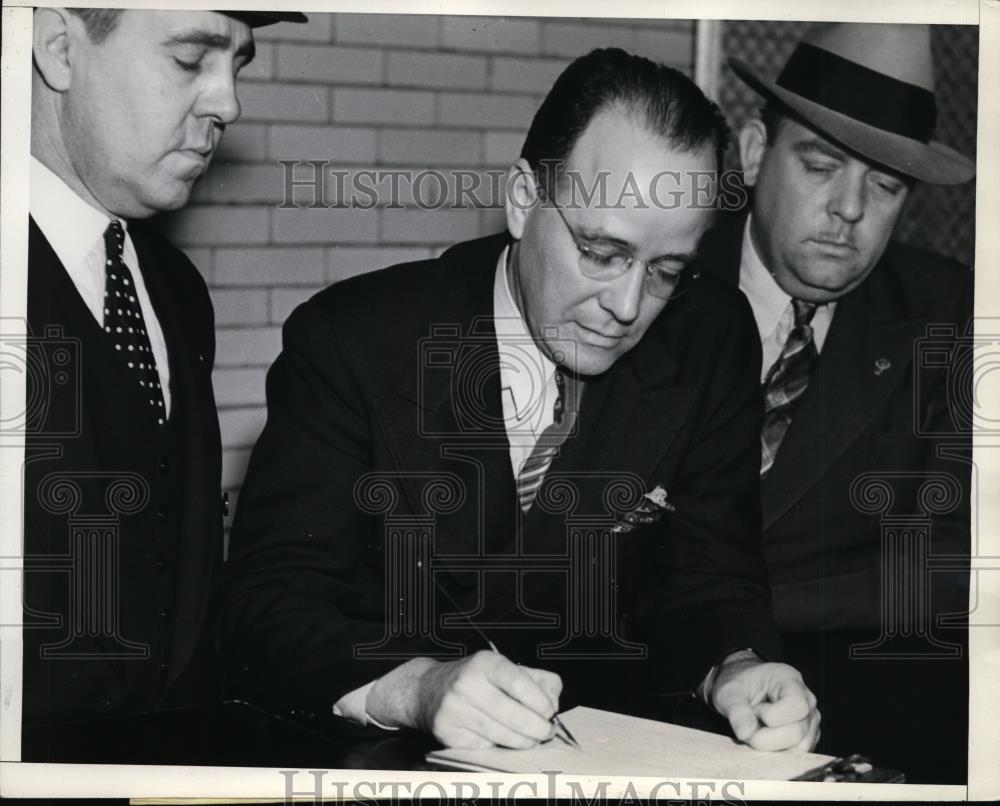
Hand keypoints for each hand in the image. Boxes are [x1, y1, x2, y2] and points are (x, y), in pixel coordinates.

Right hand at [367, 650, 561, 748]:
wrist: (426, 690)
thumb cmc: (474, 679)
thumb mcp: (502, 668)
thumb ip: (535, 679)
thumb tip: (553, 700)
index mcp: (485, 663)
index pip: (519, 682)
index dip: (540, 701)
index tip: (550, 712)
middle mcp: (467, 683)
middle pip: (512, 714)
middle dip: (536, 728)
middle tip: (546, 732)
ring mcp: (454, 709)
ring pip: (500, 735)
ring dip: (523, 741)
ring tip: (531, 739)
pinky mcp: (447, 733)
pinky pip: (484, 746)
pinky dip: (499, 746)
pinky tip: (503, 740)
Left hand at [708, 652, 819, 751]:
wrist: (743, 689)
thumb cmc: (739, 686)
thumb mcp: (729, 691)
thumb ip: (736, 711)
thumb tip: (746, 734)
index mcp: (789, 679)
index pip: (797, 706)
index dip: (774, 717)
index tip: (755, 712)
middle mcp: (807, 700)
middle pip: (798, 731)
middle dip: (767, 737)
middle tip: (749, 725)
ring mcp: (810, 720)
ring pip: (799, 747)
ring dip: (771, 746)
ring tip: (757, 728)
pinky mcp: (807, 738)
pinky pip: (796, 755)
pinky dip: (776, 752)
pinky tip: (764, 737)